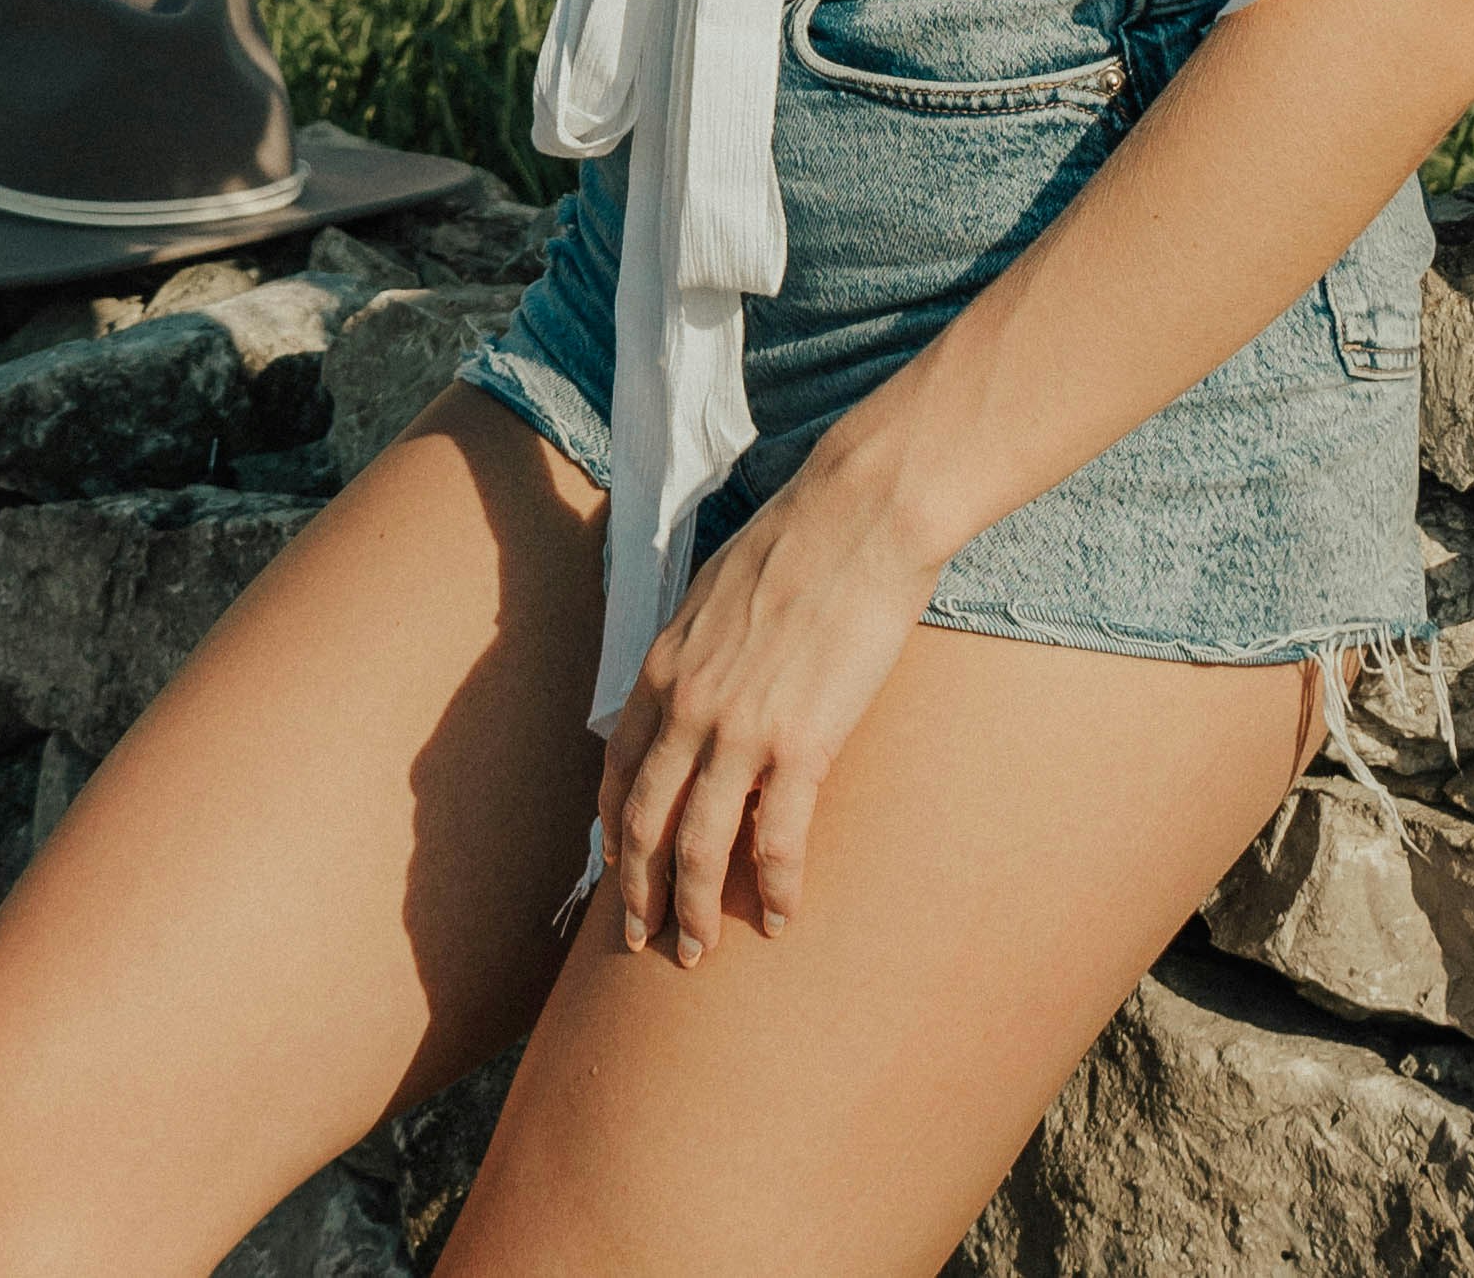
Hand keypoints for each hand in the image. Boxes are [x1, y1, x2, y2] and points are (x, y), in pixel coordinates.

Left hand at [598, 452, 940, 966]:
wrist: (859, 519)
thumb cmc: (797, 543)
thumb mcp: (714, 594)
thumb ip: (695, 655)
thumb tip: (697, 692)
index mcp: (663, 666)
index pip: (618, 769)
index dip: (614, 830)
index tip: (618, 867)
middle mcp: (688, 706)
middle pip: (645, 823)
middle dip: (639, 892)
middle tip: (644, 940)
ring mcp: (741, 731)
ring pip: (698, 848)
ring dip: (693, 912)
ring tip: (696, 954)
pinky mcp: (802, 746)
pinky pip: (776, 842)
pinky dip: (775, 890)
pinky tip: (781, 918)